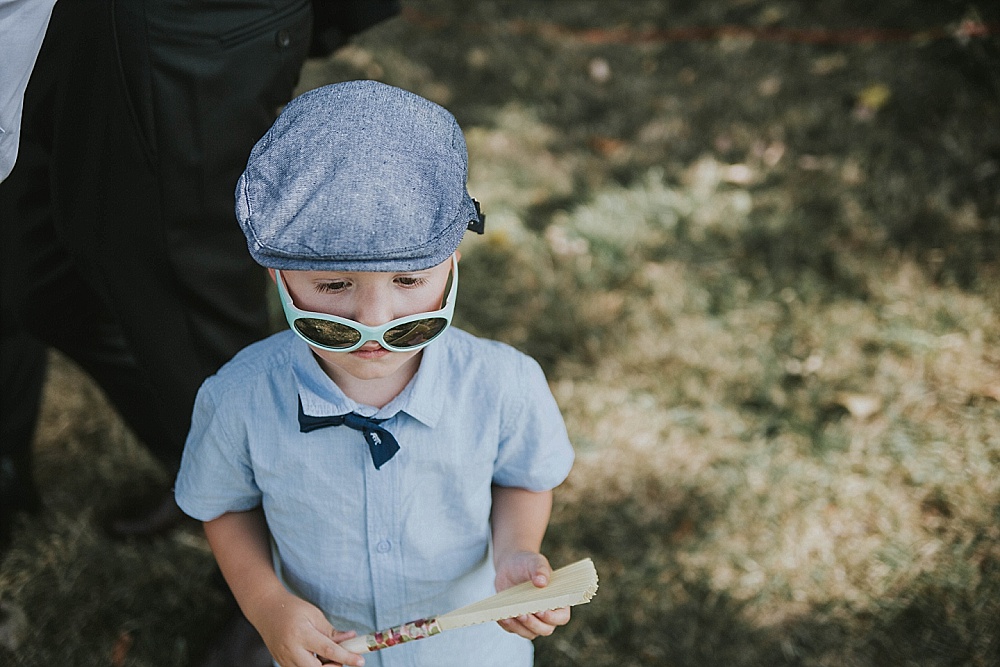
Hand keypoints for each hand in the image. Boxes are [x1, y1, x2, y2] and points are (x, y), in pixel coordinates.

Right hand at [250, 589, 364, 666]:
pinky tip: (317, 657)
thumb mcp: (315, 615)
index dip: (347, 657)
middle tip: (341, 659)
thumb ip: (332, 631)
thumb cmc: (292, 609)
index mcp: (302, 634)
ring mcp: (285, 659)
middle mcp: (292, 650)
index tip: (360, 661)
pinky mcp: (282, 664)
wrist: (266, 610)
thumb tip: (351, 639)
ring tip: (328, 656)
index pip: (328, 651)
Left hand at [493, 551, 571, 639]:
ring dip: (520, 627)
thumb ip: (540, 570)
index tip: (540, 611)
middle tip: (522, 614)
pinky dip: (508, 625)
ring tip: (510, 615)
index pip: (562, 617)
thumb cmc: (528, 564)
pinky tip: (502, 616)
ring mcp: (533, 620)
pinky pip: (514, 630)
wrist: (511, 566)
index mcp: (558, 601)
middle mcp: (547, 614)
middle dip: (534, 624)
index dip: (553, 618)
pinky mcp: (517, 622)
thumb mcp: (535, 562)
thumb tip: (542, 582)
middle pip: (546, 629)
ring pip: (530, 633)